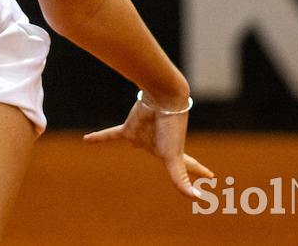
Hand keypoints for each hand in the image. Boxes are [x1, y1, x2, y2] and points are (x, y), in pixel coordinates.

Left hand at [82, 95, 213, 198]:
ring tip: (132, 142)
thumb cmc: (171, 128)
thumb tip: (195, 198)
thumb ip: (181, 179)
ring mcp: (144, 136)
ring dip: (133, 141)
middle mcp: (159, 145)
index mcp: (175, 153)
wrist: (163, 99)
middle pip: (163, 155)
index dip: (199, 173)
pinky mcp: (129, 128)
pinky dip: (99, 138)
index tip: (211, 177)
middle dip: (167, 157)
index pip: (189, 167)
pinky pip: (111, 134)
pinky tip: (86, 140)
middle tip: (167, 158)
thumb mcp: (175, 158)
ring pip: (136, 141)